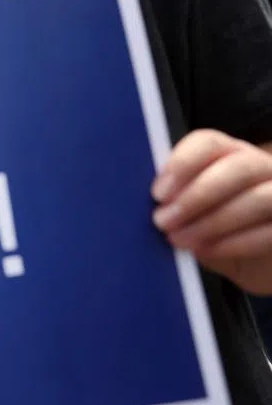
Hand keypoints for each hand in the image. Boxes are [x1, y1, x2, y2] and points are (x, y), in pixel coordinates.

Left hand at [153, 129, 271, 293]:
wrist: (257, 262)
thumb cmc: (214, 229)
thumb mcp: (191, 210)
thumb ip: (175, 200)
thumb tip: (145, 204)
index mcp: (228, 152)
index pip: (209, 142)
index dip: (182, 163)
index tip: (158, 193)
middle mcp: (260, 166)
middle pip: (237, 167)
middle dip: (196, 196)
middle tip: (164, 221)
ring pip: (258, 199)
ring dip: (213, 222)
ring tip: (181, 240)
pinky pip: (270, 231)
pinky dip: (235, 243)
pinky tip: (206, 251)